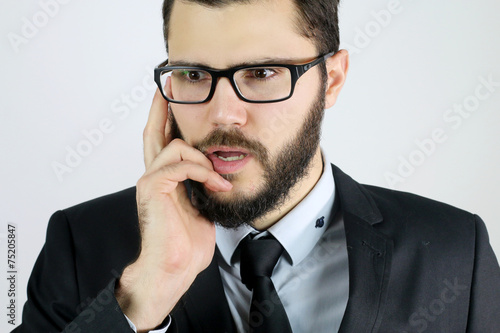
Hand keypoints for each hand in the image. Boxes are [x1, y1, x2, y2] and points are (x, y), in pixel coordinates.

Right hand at [115, 89, 231, 331]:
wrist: (175, 267)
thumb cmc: (187, 244)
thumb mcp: (202, 208)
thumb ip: (202, 187)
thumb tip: (216, 174)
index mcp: (165, 181)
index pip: (163, 143)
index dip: (165, 120)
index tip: (172, 100)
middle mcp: (154, 176)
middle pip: (154, 133)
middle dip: (162, 108)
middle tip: (169, 86)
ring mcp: (150, 180)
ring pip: (174, 145)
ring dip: (202, 159)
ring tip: (217, 179)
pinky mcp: (152, 187)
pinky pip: (180, 165)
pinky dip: (202, 172)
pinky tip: (214, 185)